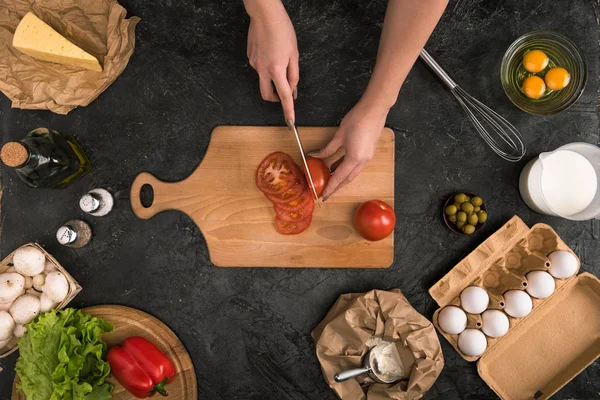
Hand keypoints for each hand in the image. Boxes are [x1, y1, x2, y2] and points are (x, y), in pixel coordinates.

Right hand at [245, 0, 298, 122]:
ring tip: (279, 60)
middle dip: (275, 98)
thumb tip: (293, 90)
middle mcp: (262, 70)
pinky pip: (260, 68)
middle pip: (267, 95)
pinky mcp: (250, 58)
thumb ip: (293, 75)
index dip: (288, 111)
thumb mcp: (294, 54)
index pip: (284, 96)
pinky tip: (271, 52)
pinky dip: (267, 67)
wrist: (264, 15)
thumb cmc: (282, 31)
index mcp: (276, 70)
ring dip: (272, 79)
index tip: (290, 123)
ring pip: (263, 80)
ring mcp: (254, 64)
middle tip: (285, 90)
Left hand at [309, 101, 387, 200]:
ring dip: (342, 178)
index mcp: (354, 158)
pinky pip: (356, 165)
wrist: (375, 110)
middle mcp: (363, 161)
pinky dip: (347, 169)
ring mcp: (367, 157)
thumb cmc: (357, 119)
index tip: (324, 195)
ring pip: (353, 173)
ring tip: (330, 181)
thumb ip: (328, 148)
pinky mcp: (369, 152)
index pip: (339, 177)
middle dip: (337, 186)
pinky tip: (338, 167)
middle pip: (348, 179)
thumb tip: (316, 155)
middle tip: (326, 192)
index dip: (330, 187)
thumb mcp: (339, 135)